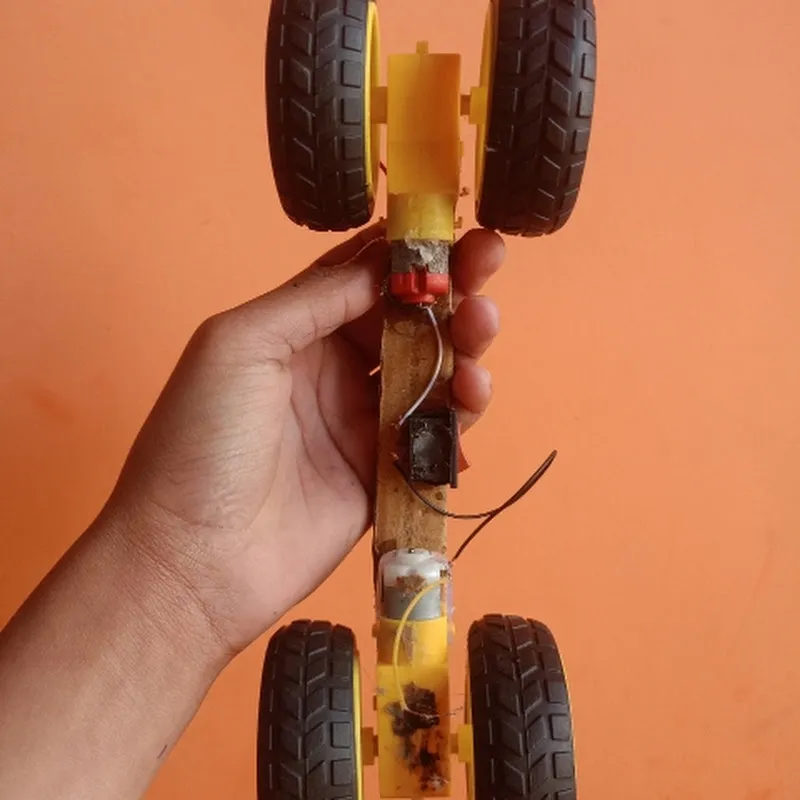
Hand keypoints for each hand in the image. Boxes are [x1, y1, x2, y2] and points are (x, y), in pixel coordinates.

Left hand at [107, 225, 504, 655]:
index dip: (408, 249)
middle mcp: (333, 370)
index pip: (362, 276)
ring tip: (479, 335)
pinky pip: (435, 436)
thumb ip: (313, 299)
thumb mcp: (241, 344)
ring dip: (464, 347)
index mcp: (295, 331)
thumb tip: (381, 263)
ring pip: (432, 373)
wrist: (193, 560)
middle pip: (407, 320)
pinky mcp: (385, 475)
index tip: (454, 226)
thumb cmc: (201, 440)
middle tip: (488, 264)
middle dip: (450, 289)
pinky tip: (469, 402)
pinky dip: (460, 417)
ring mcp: (362, 424)